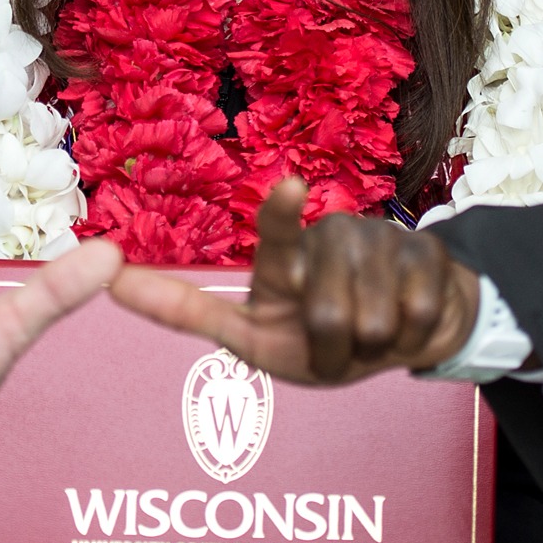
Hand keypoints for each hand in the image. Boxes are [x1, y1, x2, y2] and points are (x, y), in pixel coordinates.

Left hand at [109, 176, 485, 383]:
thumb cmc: (328, 338)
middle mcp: (331, 236)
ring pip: (372, 322)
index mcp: (286, 258)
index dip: (282, 214)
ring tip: (372, 333)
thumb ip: (198, 315)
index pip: (279, 234)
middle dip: (334, 355)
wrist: (416, 332)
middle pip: (328, 316)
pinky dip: (411, 337)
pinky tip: (408, 319)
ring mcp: (381, 239)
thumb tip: (115, 283)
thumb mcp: (261, 339)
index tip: (289, 187)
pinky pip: (417, 316)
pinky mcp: (427, 252)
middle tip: (339, 348)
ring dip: (373, 348)